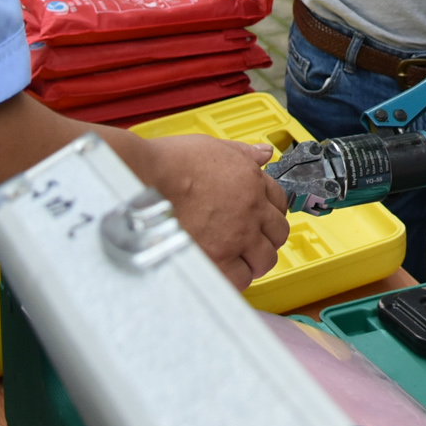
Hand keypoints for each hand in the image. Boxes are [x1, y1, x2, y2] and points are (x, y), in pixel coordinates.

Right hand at [131, 134, 290, 286]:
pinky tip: (224, 271)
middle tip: (250, 240)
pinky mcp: (219, 258)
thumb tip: (264, 153)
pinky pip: (242, 279)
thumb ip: (242, 153)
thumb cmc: (170, 163)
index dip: (270, 210)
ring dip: (254, 260)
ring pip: (265, 259)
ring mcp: (238, 236)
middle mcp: (251, 210)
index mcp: (251, 181)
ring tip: (236, 258)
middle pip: (278, 233)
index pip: (280, 201)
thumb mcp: (212, 146)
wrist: (146, 179)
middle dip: (266, 237)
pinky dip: (236, 278)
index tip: (261, 216)